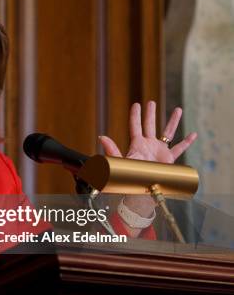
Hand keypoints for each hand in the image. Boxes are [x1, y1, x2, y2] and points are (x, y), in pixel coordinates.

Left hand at [98, 101, 197, 224]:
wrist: (141, 191)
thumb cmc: (128, 177)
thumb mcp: (119, 162)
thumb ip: (111, 150)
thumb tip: (101, 137)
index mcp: (136, 144)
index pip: (135, 126)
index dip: (135, 115)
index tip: (136, 104)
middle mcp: (148, 145)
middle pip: (150, 125)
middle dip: (150, 114)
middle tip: (151, 103)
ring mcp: (159, 151)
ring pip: (168, 132)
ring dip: (173, 121)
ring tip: (178, 109)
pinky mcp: (169, 159)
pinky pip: (180, 149)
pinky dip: (187, 142)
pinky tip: (193, 134)